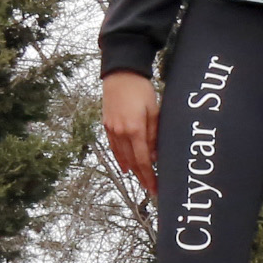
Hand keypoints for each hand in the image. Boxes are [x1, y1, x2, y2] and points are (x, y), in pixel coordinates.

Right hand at [102, 70, 159, 196]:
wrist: (121, 74)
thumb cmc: (141, 90)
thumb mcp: (154, 111)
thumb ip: (154, 135)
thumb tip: (154, 156)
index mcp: (135, 129)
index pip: (143, 160)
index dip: (149, 176)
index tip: (155, 188)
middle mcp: (121, 132)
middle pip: (132, 162)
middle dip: (142, 176)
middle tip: (151, 189)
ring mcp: (112, 129)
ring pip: (122, 156)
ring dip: (131, 169)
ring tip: (140, 180)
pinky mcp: (107, 125)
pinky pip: (113, 147)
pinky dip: (120, 158)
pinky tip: (125, 166)